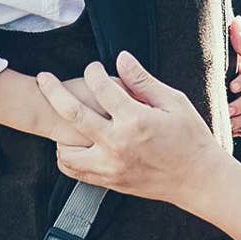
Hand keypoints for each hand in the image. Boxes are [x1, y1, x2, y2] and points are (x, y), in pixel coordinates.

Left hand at [36, 53, 227, 207]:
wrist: (197, 179)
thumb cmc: (190, 137)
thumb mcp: (173, 102)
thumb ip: (143, 81)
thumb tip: (121, 58)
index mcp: (135, 120)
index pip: (101, 87)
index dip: (94, 72)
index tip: (94, 67)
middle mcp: (117, 144)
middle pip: (71, 113)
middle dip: (53, 91)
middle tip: (43, 78)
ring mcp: (110, 166)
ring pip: (65, 150)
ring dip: (60, 132)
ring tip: (64, 119)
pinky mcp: (109, 182)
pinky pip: (74, 171)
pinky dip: (68, 157)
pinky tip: (74, 144)